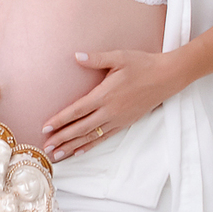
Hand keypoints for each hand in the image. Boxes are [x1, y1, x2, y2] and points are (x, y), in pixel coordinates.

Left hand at [41, 49, 174, 158]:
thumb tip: (76, 56)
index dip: (60, 120)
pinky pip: (104, 138)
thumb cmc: (142, 64)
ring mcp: (118, 120)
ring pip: (91, 136)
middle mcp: (110, 111)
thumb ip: (96, 59)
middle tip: (46, 147)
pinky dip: (90, 145)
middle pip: (80, 128)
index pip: (77, 111)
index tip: (45, 128)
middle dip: (62, 139)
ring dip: (73, 146)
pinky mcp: (125, 123)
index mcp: (105, 95)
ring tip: (58, 155)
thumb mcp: (119, 57)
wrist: (167, 77)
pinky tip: (79, 151)